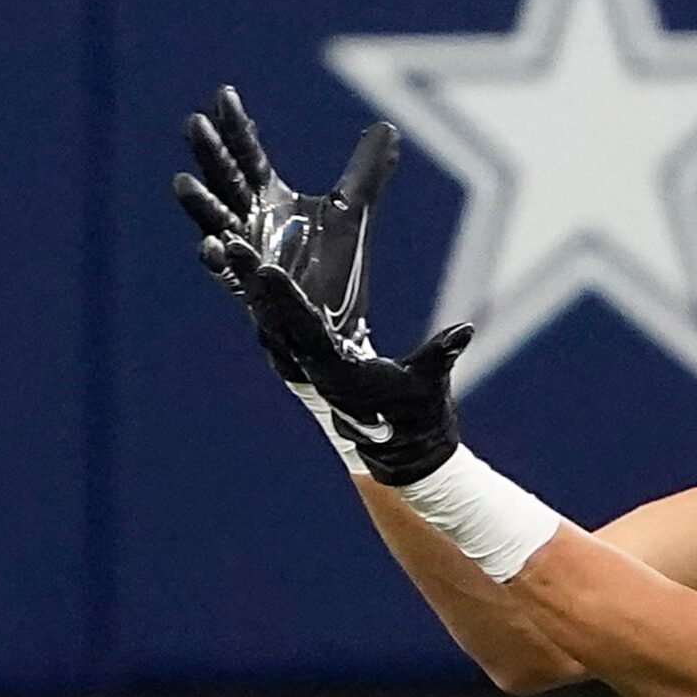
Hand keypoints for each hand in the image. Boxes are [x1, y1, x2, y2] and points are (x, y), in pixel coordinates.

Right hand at [173, 85, 396, 379]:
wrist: (335, 327)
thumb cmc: (332, 267)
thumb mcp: (352, 209)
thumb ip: (366, 170)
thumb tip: (387, 128)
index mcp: (269, 198)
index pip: (249, 154)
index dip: (237, 126)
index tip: (223, 93)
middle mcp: (250, 222)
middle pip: (225, 180)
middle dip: (209, 153)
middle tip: (192, 123)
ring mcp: (248, 255)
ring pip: (217, 224)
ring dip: (201, 205)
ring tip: (182, 182)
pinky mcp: (255, 289)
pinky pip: (232, 273)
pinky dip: (221, 260)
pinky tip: (212, 246)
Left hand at [222, 234, 472, 487]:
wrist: (404, 453)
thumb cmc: (419, 418)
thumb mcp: (432, 384)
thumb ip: (442, 356)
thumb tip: (464, 330)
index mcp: (336, 375)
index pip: (305, 330)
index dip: (284, 299)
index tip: (265, 269)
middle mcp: (310, 372)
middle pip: (274, 320)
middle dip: (252, 282)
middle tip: (231, 243)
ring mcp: (303, 369)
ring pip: (268, 321)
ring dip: (250, 287)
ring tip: (232, 248)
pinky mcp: (306, 363)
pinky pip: (276, 326)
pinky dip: (261, 300)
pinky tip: (250, 273)